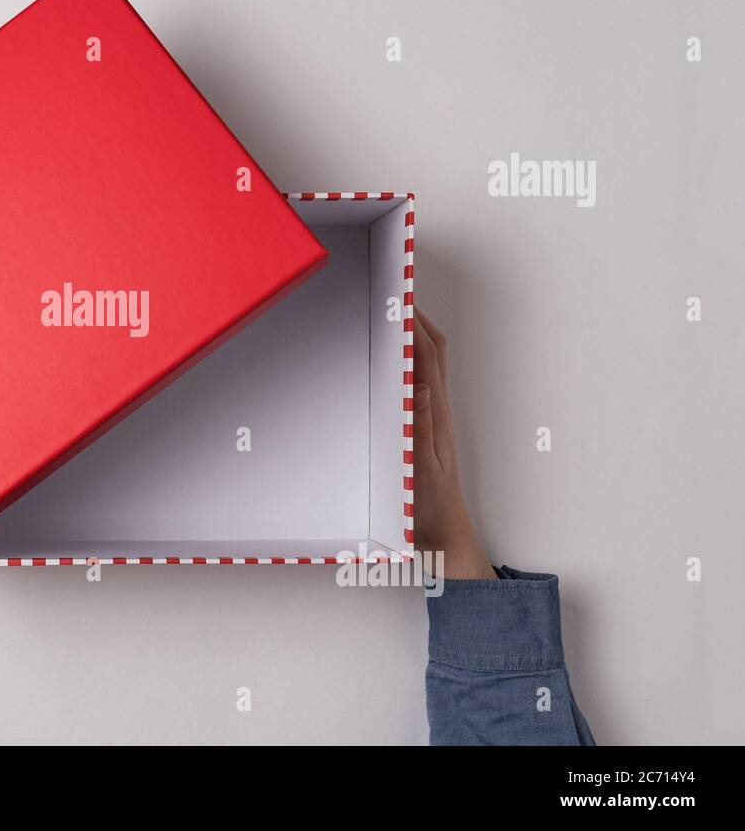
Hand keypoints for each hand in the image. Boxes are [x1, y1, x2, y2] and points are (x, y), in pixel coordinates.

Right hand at [412, 308, 495, 579]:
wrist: (441, 539)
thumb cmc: (427, 510)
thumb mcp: (421, 471)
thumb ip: (421, 428)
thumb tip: (421, 385)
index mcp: (435, 415)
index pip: (427, 357)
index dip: (415, 323)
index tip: (398, 295)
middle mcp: (436, 410)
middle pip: (431, 350)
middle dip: (416, 316)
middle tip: (393, 291)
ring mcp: (431, 418)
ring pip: (426, 364)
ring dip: (412, 334)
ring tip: (390, 312)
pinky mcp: (423, 428)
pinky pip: (416, 382)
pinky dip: (405, 359)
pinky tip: (388, 357)